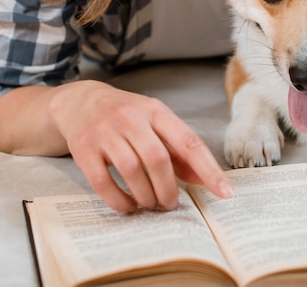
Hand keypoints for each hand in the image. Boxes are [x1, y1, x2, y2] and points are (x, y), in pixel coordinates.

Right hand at [50, 80, 232, 211]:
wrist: (82, 101)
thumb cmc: (127, 115)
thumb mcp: (156, 122)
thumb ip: (180, 150)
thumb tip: (205, 179)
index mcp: (156, 111)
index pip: (188, 141)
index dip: (208, 169)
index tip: (225, 191)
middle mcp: (131, 118)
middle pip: (158, 159)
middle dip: (168, 189)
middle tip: (171, 204)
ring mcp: (106, 132)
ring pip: (132, 170)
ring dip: (146, 196)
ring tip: (151, 204)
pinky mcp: (83, 149)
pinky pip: (103, 182)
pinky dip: (119, 200)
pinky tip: (128, 205)